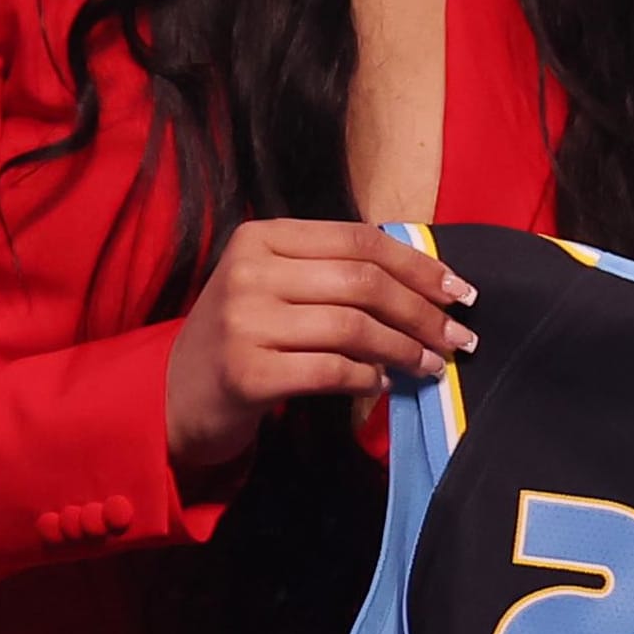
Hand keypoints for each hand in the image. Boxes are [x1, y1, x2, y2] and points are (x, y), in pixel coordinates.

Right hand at [166, 221, 476, 474]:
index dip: (418, 265)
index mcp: (262, 237)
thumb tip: (427, 279)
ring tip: (430, 366)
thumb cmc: (242, 337)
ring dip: (404, 349)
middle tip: (458, 338)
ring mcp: (244, 322)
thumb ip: (333, 272)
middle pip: (363, 282)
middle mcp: (249, 272)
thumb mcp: (276, 286)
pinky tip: (382, 384)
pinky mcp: (247, 373)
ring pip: (354, 327)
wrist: (174, 396)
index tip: (459, 290)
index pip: (360, 240)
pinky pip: (332, 370)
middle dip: (422, 311)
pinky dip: (368, 378)